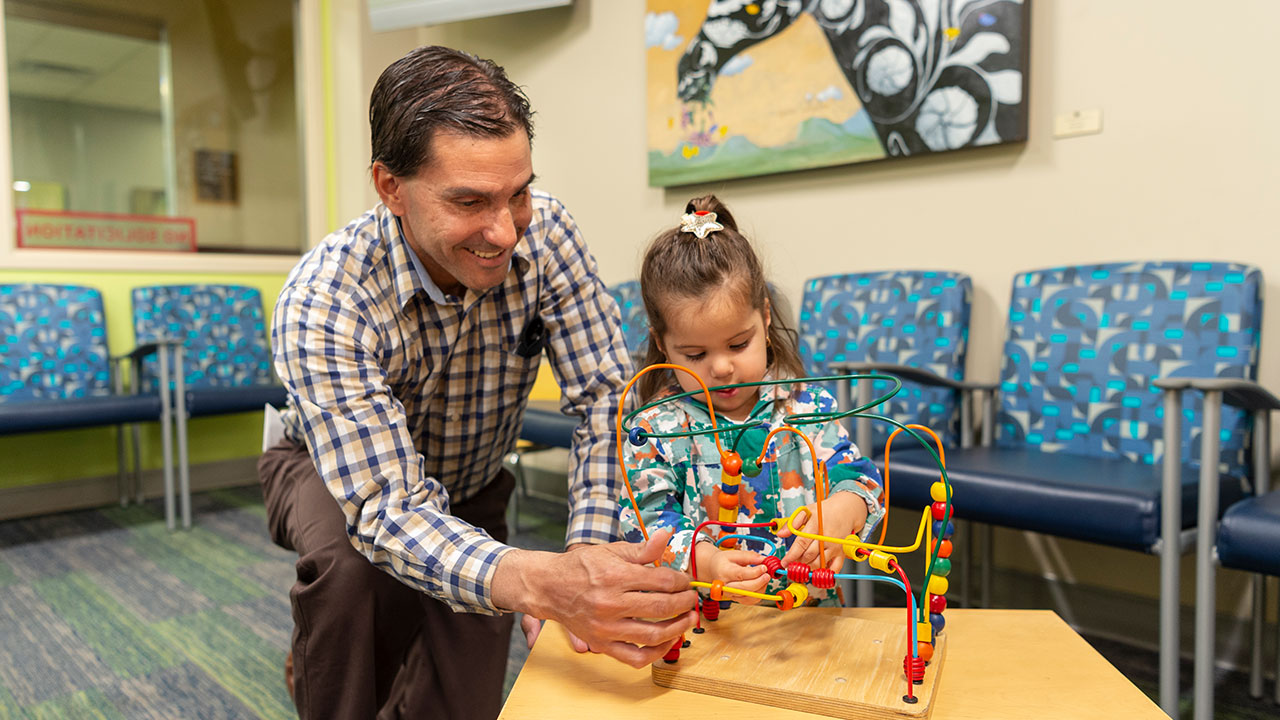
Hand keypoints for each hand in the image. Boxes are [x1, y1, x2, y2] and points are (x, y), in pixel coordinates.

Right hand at [493, 528, 698, 667]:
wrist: (549, 587)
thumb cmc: (581, 567)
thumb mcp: (611, 551)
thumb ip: (642, 549)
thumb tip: (666, 536)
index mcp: (615, 576)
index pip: (662, 580)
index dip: (681, 581)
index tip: (685, 581)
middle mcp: (611, 603)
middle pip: (662, 606)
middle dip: (685, 603)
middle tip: (692, 599)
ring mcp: (606, 627)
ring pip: (653, 634)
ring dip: (678, 627)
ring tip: (688, 619)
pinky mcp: (602, 644)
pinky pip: (636, 657)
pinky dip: (657, 653)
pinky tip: (668, 641)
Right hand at [694, 542, 769, 604]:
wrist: (713, 569)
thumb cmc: (723, 561)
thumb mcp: (734, 554)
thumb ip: (749, 556)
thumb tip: (763, 559)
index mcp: (724, 572)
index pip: (741, 575)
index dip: (755, 572)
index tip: (764, 567)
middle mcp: (725, 586)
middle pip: (745, 588)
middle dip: (760, 582)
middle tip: (767, 574)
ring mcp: (730, 594)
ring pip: (749, 596)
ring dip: (761, 588)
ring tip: (764, 578)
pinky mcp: (735, 599)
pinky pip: (750, 601)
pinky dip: (758, 595)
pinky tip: (761, 585)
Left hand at [777, 490, 867, 570]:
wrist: (845, 510)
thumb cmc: (824, 511)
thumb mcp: (806, 511)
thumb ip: (792, 523)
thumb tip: (780, 534)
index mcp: (816, 525)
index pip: (801, 543)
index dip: (791, 555)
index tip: (784, 562)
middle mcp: (826, 537)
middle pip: (809, 555)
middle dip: (798, 562)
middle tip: (792, 564)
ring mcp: (835, 546)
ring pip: (819, 563)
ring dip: (808, 567)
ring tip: (802, 565)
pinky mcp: (842, 553)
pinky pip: (834, 568)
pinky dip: (825, 573)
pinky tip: (817, 571)